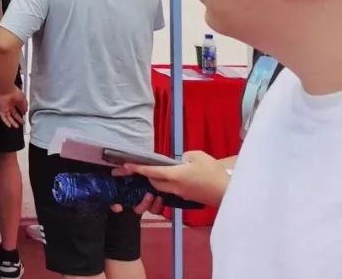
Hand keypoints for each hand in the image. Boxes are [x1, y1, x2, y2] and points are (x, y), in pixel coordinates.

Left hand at [0, 88, 26, 128]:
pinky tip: (9, 125)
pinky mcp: (1, 108)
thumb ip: (24, 106)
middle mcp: (10, 104)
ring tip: (16, 126)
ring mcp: (5, 107)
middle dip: (18, 119)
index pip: (19, 109)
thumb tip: (26, 111)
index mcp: (15, 101)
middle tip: (22, 122)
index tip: (24, 117)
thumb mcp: (23, 99)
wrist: (7, 89)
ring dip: (12, 122)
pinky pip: (3, 116)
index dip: (22, 114)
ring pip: (8, 116)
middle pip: (14, 114)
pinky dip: (6, 121)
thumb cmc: (14, 91)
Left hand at [110, 151, 229, 213]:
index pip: (151, 172)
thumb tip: (181, 161)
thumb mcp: (198, 156)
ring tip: (157, 172)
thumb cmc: (214, 173)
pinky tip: (175, 177)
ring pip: (163, 188)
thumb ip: (185, 156)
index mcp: (175, 176)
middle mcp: (175, 187)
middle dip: (147, 175)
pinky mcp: (188, 198)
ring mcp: (181, 195)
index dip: (137, 168)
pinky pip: (173, 191)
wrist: (229, 192)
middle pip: (154, 182)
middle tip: (142, 167)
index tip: (125, 166)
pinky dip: (169, 185)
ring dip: (158, 181)